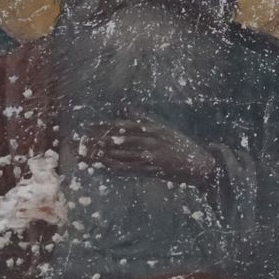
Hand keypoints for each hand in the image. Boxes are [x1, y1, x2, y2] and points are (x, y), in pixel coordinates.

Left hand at [75, 116, 218, 190]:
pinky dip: (114, 167)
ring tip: (85, 154)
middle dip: (96, 140)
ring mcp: (149, 156)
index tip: (88, 126)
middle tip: (80, 141)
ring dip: (101, 155)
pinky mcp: (150, 170)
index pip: (121, 125)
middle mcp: (148, 140)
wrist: (199, 164)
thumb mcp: (165, 128)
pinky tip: (102, 167)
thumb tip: (129, 108)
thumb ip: (146, 119)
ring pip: (119, 154)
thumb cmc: (181, 145)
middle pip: (117, 139)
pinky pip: (128, 168)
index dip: (103, 126)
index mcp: (151, 128)